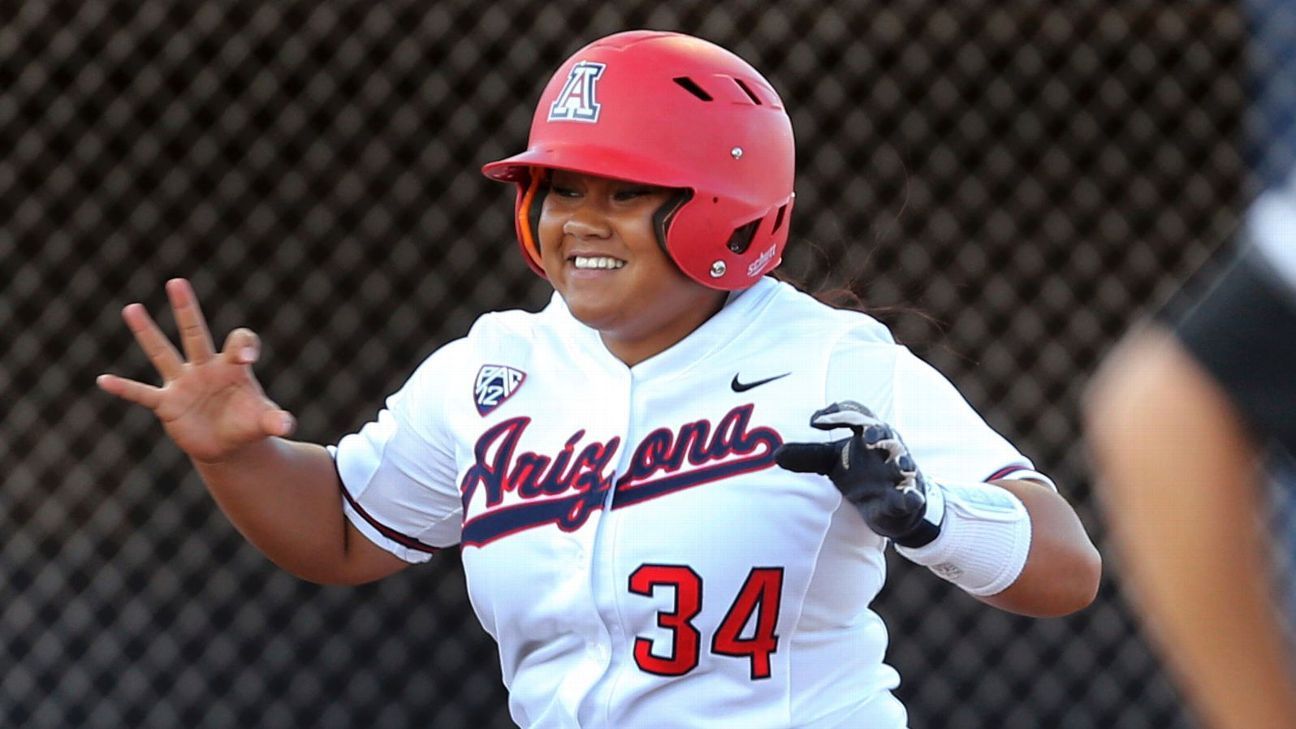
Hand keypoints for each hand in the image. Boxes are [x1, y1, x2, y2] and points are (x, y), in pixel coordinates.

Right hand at [97, 278, 294, 463]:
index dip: (243, 344)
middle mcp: (205, 369)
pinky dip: (124, 388)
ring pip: (163, 353)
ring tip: (132, 308)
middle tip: (177, 282)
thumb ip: (275, 421)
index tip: (245, 356)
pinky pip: (142, 393)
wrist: (226, 444)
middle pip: (195, 333)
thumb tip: (286, 425)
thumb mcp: (264, 423)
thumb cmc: (247, 424)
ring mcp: (183, 384)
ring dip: (148, 333)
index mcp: (232, 368)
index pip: (239, 342)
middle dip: (186, 309)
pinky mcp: (167, 404)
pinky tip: (104, 380)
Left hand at [775, 401, 931, 542]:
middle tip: (868, 436)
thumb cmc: (861, 473)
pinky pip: (912, 495)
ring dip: (902, 462)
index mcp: (867, 433)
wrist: (891, 503)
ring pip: (905, 462)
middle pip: (886, 433)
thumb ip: (807, 456)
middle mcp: (887, 447)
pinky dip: (912, 496)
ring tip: (900, 465)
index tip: (814, 422)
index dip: (838, 413)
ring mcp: (900, 471)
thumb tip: (777, 454)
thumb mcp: (832, 462)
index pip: (856, 413)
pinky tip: (912, 497)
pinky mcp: (907, 496)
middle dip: (879, 433)